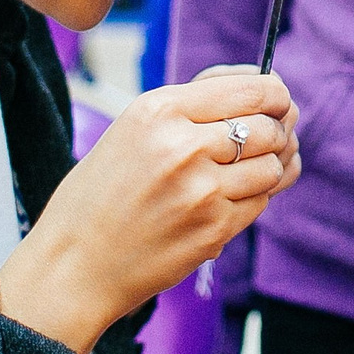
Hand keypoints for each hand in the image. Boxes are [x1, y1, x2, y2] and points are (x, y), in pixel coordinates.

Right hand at [0, 73, 300, 353]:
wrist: (75, 264)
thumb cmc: (101, 193)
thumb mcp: (133, 130)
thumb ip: (192, 108)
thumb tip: (264, 92)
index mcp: (160, 109)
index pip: (250, 89)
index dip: (276, 94)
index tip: (279, 101)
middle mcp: (183, 145)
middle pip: (270, 126)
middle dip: (278, 131)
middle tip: (273, 137)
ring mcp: (202, 190)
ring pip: (272, 166)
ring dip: (269, 168)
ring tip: (249, 170)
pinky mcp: (214, 229)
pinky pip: (260, 202)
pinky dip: (255, 198)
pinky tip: (234, 198)